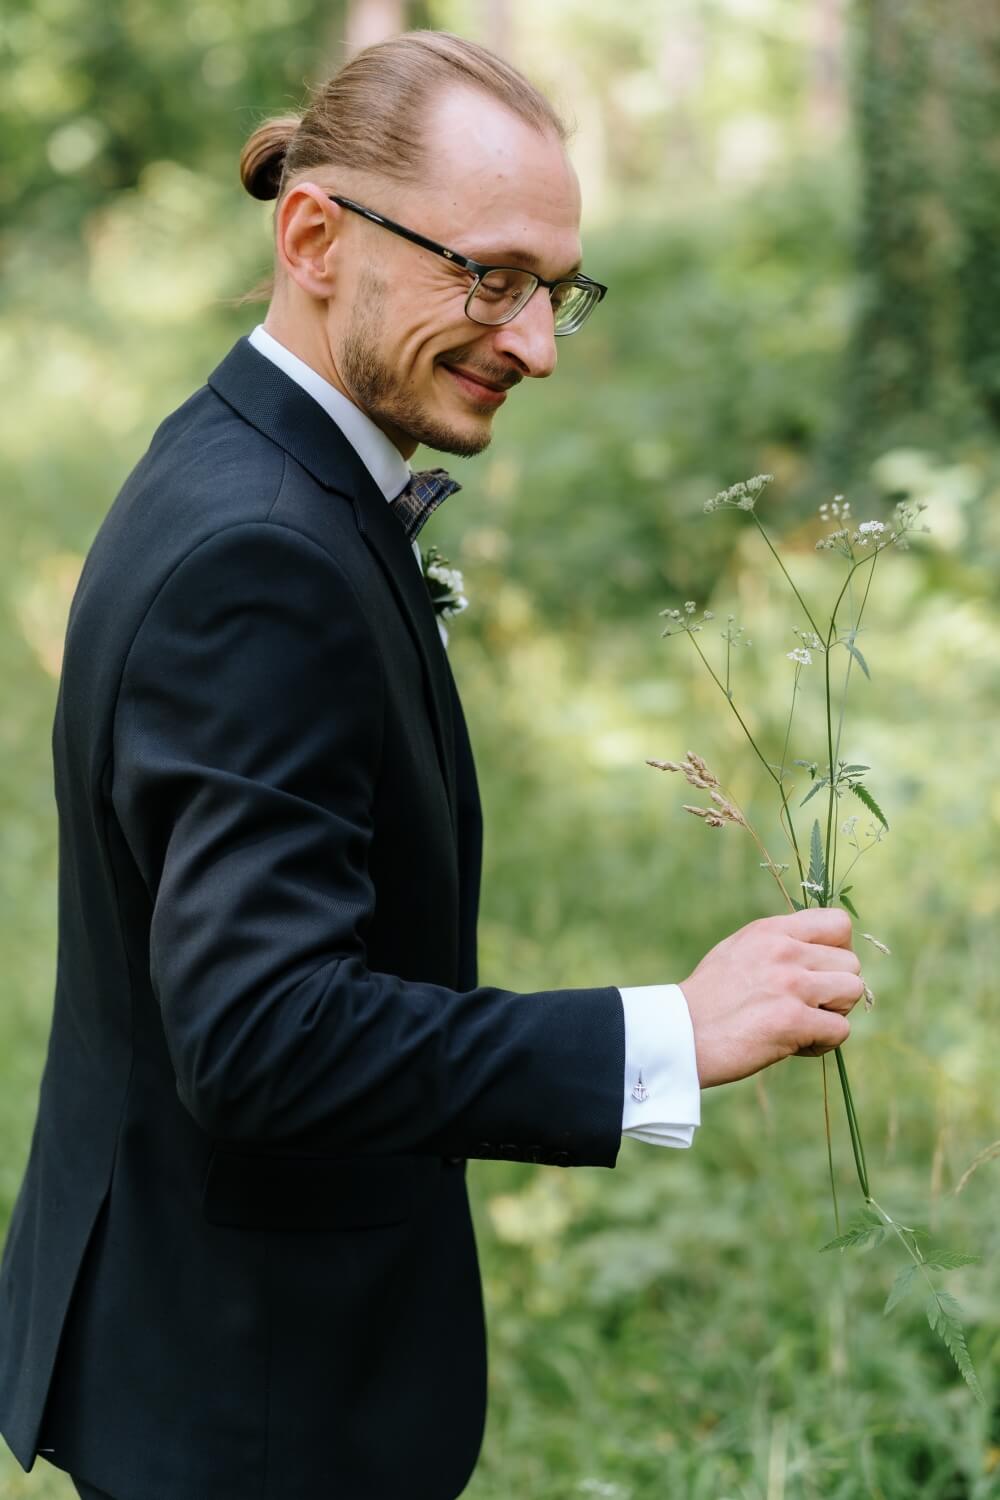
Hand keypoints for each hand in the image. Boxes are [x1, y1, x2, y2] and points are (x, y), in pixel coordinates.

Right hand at [681, 908, 862, 1088]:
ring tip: (804, 1023)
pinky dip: (823, 1043)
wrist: (679, 1034)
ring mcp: (791, 985)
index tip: (822, 970)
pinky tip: (795, 1044)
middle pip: (851, 963)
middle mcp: (785, 951)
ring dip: (835, 1013)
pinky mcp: (793, 1020)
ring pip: (853, 991)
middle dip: (836, 989)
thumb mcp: (738, 950)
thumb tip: (815, 951)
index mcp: (771, 931)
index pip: (838, 923)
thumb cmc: (706, 999)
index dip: (839, 949)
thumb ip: (777, 944)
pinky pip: (841, 1029)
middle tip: (808, 1006)